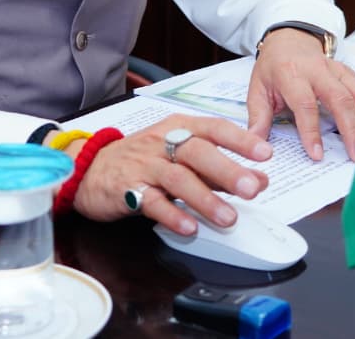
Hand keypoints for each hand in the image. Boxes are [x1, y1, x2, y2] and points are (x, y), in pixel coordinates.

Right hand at [71, 115, 271, 234]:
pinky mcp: (127, 189)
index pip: (213, 128)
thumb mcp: (181, 158)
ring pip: (177, 178)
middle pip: (197, 152)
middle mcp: (162, 143)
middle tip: (252, 189)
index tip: (265, 154)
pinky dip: (172, 215)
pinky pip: (151, 202)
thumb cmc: (142, 160)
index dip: (240, 140)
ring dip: (205, 198)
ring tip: (227, 217)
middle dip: (227, 170)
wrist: (89, 168)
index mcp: (178, 129)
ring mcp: (144, 165)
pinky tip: (189, 227)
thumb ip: (219, 169)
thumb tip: (260, 178)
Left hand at [245, 27, 354, 161]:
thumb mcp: (257, 88)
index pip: (305, 104)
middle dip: (350, 128)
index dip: (311, 131)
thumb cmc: (273, 67)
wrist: (288, 39)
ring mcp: (336, 70)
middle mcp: (317, 70)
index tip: (317, 154)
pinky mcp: (349, 73)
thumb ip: (258, 117)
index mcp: (291, 74)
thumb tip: (256, 145)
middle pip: (340, 98)